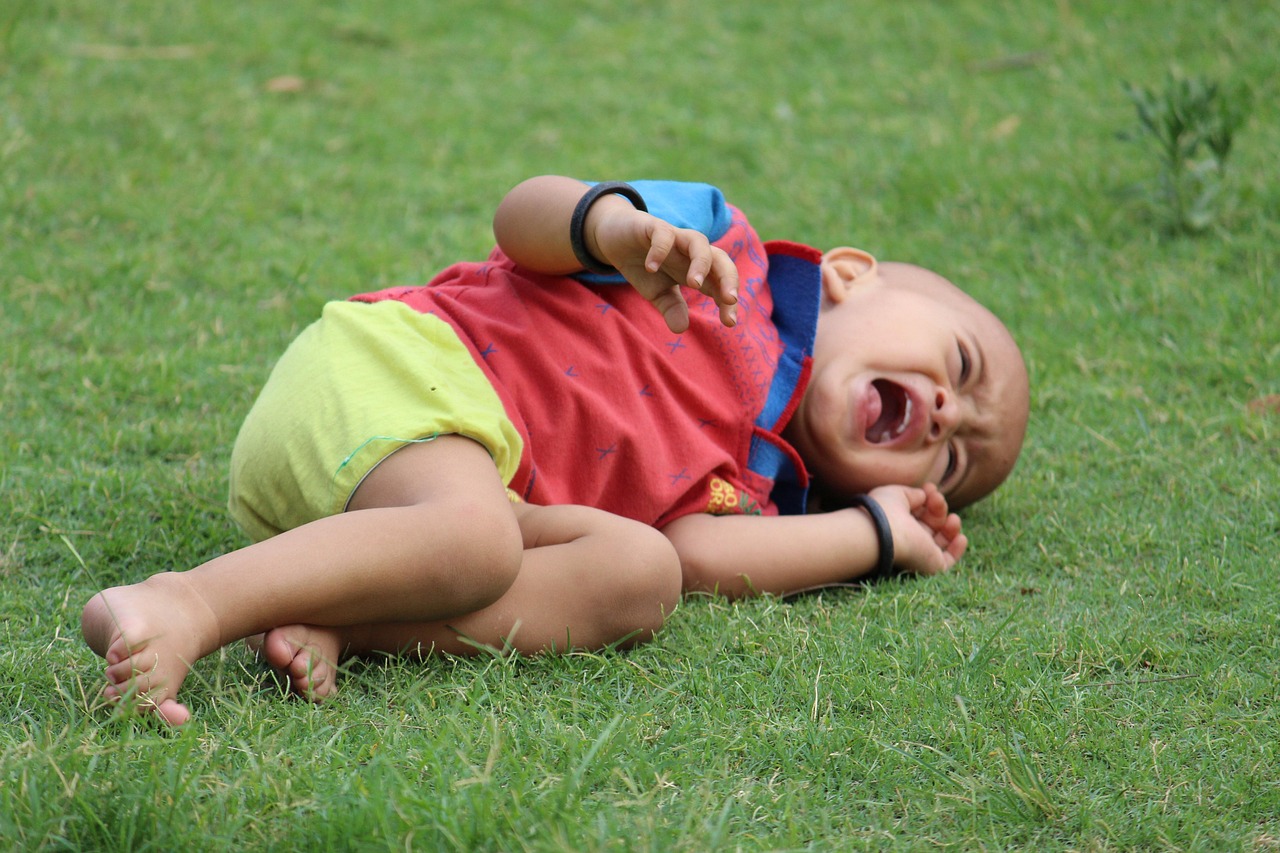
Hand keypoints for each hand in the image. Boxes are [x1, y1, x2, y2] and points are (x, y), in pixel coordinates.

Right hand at [589, 204, 738, 332]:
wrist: (616, 238)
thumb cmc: (644, 266)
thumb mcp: (657, 293)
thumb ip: (671, 308)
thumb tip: (681, 329)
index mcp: (696, 270)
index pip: (720, 284)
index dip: (727, 302)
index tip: (729, 322)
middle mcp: (691, 252)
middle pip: (720, 259)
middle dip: (728, 278)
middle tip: (730, 299)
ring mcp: (675, 238)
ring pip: (699, 242)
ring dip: (701, 263)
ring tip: (694, 284)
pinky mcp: (654, 227)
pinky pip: (663, 235)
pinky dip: (660, 250)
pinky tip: (651, 268)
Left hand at [864, 483, 966, 575]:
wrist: (880, 535)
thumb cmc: (883, 511)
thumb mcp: (896, 494)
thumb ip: (912, 494)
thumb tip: (924, 495)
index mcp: (898, 523)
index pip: (919, 512)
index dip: (927, 498)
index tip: (930, 487)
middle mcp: (908, 539)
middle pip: (932, 523)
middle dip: (938, 508)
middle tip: (936, 498)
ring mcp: (919, 552)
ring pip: (941, 540)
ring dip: (951, 526)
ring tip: (952, 518)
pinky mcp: (930, 564)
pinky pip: (948, 560)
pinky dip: (957, 549)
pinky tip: (961, 537)